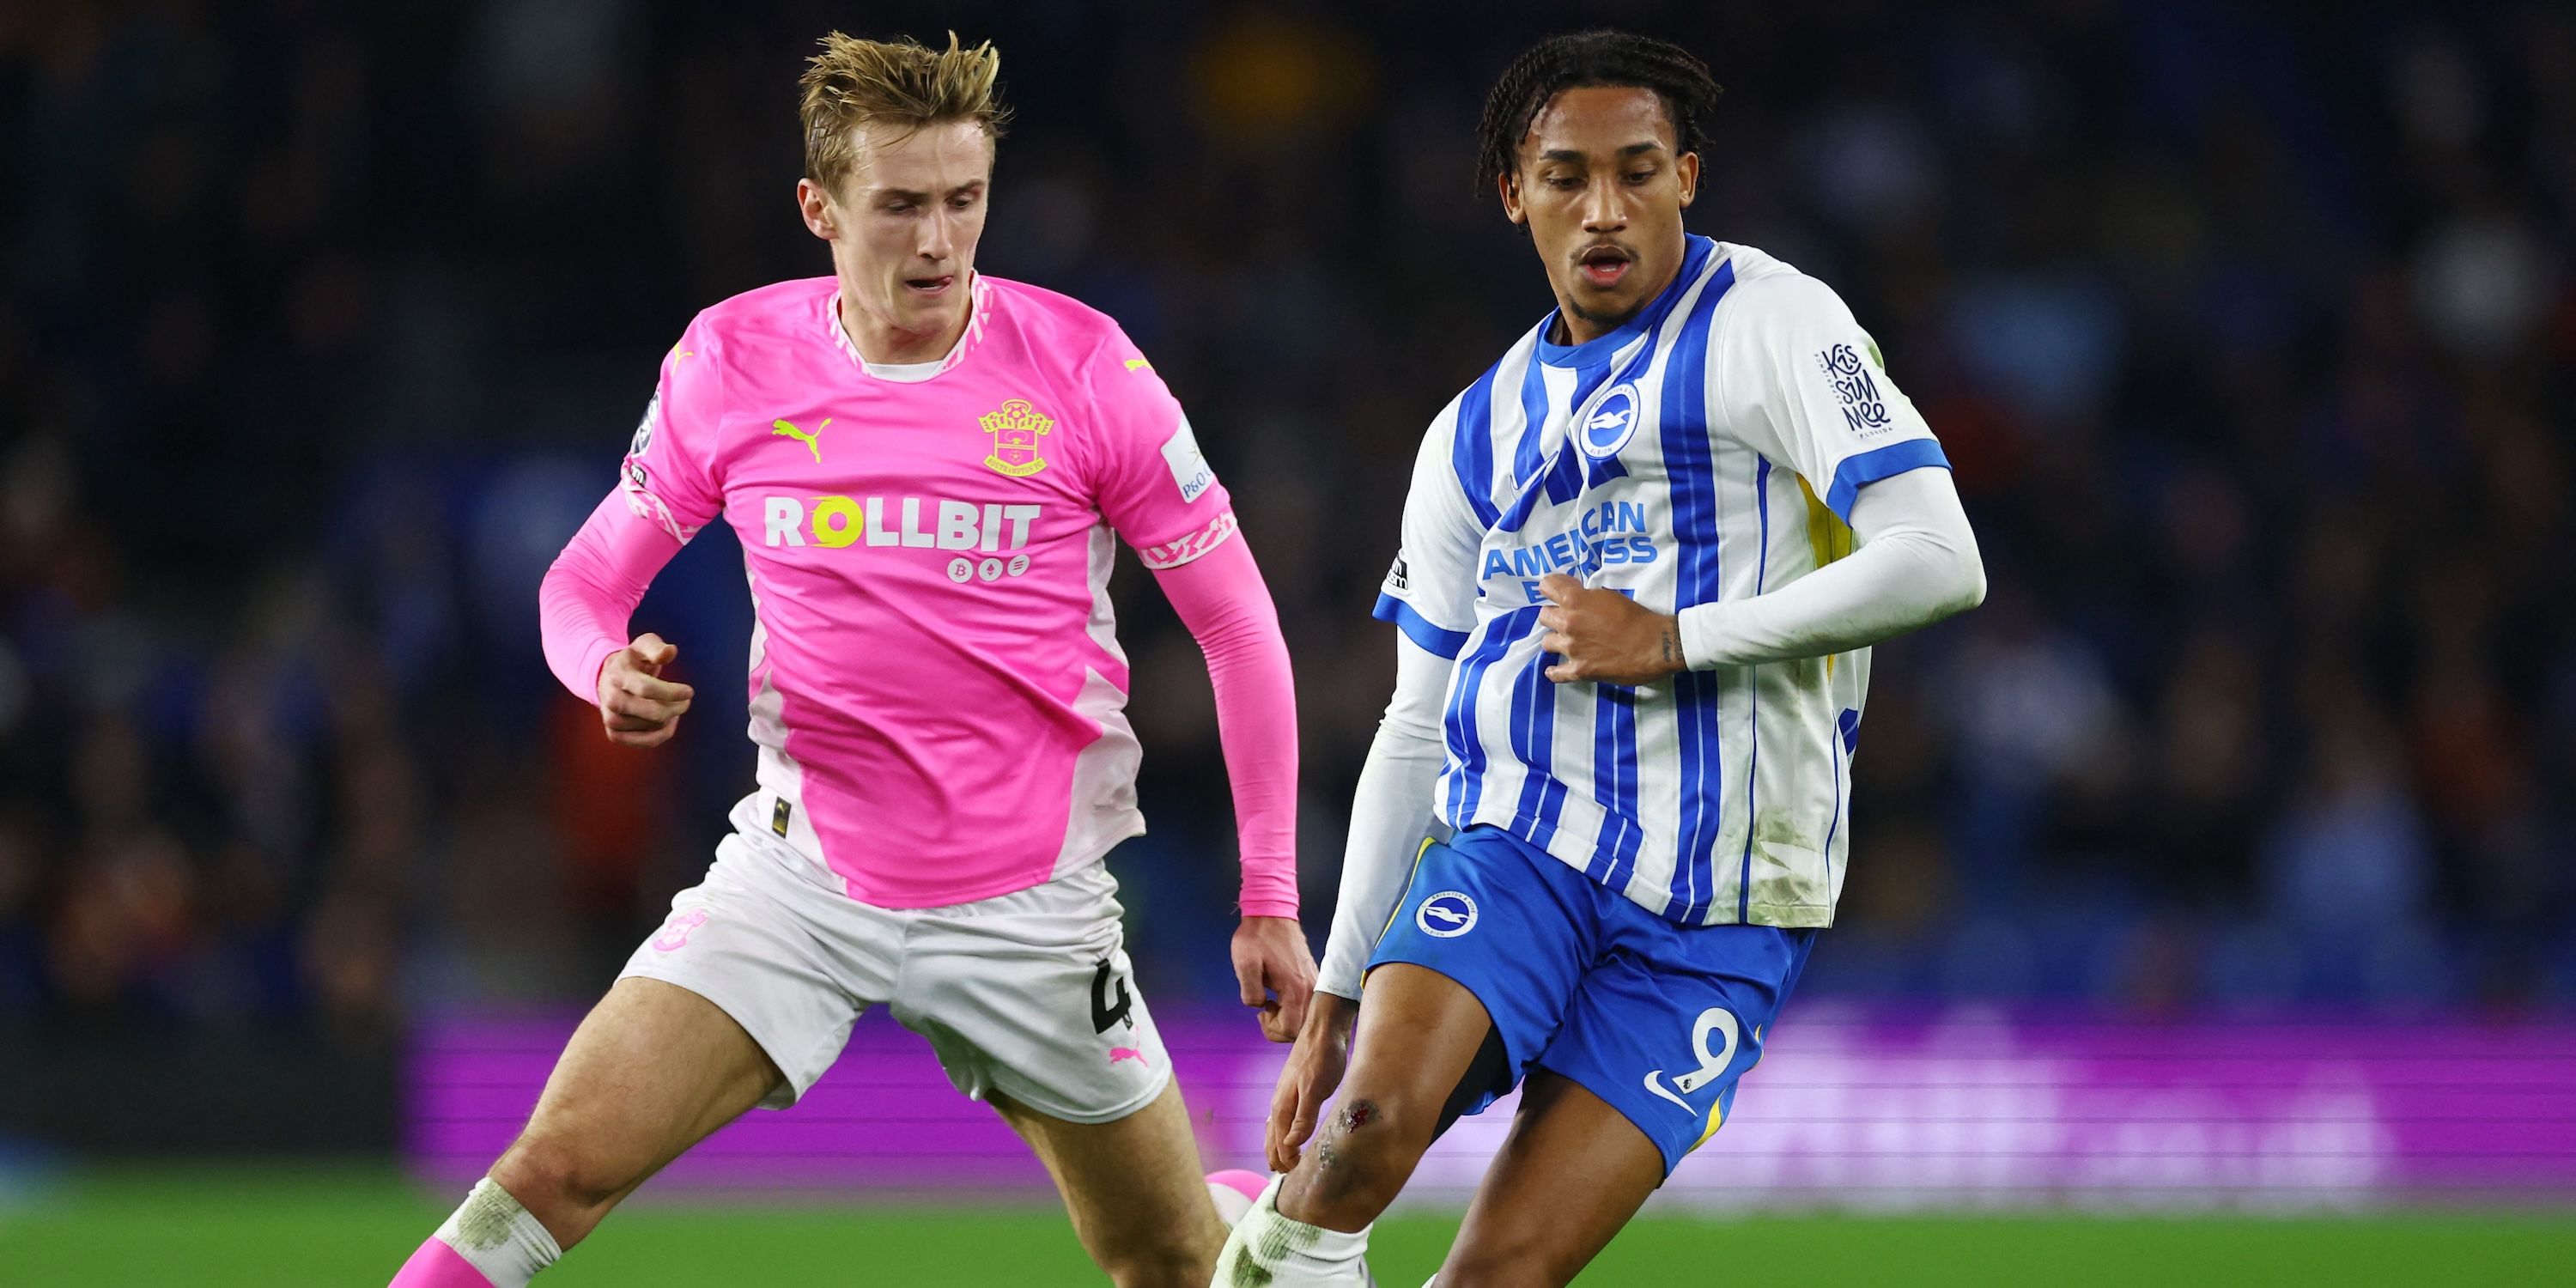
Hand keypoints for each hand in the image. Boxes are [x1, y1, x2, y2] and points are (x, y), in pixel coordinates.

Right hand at [597, 632, 694, 747]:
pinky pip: (647, 742)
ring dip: (670, 717)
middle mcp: (611, 699)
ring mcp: (611, 718)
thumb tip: (670, 651)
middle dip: (677, 707)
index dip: (672, 692)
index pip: (646, 689)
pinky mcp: (614, 734)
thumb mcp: (644, 645)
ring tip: (671, 705)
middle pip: (654, 713)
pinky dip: (663, 734)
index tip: (689, 691)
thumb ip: (656, 647)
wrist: (609, 677)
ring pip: (654, 727)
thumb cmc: (634, 660)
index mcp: (618, 674)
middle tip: (686, 701)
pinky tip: (668, 721)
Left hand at [1231, 915, 1317, 1043]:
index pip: (1292, 1030)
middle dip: (1281, 1027)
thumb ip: (1250, 993)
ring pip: (1307, 1018)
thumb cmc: (1256, 937)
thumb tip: (1261, 1006)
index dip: (1273, 1029)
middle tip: (1266, 1009)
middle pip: (1302, 1028)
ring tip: (1272, 1002)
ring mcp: (1314, 983)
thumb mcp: (1244, 965)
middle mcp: (1310, 988)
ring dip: (1289, 1018)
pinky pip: (1309, 1004)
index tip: (1262, 1012)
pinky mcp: (1313, 977)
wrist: (1272, 912)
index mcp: (1294, 988)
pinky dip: (1295, 1008)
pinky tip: (1280, 994)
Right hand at [1266, 991, 1356, 1172]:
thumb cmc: (1322, 1058)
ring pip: (1273, 1128)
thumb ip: (1304, 1118)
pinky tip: (1287, 1132)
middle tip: (1287, 1175)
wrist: (1323, 1029)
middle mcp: (1278, 1103)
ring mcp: (1283, 1095)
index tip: (1297, 1175)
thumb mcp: (1317, 1089)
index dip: (1286, 1161)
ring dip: (1277, 1146)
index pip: (1279, 1143)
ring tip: (1282, 1161)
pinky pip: (1280, 1118)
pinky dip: (1280, 1132)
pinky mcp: (1292, 1089)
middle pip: (1271, 1138)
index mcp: (1282, 1106)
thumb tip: (1290, 1145)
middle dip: (1277, 1158)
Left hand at [1535, 573, 1684, 684]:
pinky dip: (1555, 671)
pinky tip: (1556, 669)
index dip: (1552, 588)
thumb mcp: (1610, 596)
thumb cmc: (1637, 617)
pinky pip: (1556, 673)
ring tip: (1569, 643)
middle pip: (1543, 616)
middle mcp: (1568, 623)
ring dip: (1557, 641)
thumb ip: (1588, 597)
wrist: (1655, 645)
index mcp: (1575, 600)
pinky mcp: (1579, 670)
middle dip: (1554, 615)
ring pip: (1547, 642)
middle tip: (1568, 619)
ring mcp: (1571, 648)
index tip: (1559, 593)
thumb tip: (1577, 598)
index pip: (1547, 586)